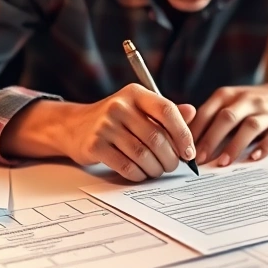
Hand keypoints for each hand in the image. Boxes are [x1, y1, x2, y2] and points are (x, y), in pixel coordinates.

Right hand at [1, 84, 195, 181]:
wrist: (74, 126)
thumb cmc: (116, 119)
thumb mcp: (140, 108)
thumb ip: (166, 111)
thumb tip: (193, 113)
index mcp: (135, 93)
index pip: (167, 111)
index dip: (183, 134)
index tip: (189, 152)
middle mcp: (119, 106)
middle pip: (156, 138)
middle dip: (170, 158)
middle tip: (173, 165)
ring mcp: (105, 126)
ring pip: (142, 155)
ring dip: (155, 168)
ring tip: (158, 170)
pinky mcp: (95, 145)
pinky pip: (126, 166)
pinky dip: (139, 174)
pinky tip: (141, 173)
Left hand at [189, 64, 267, 165]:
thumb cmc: (255, 103)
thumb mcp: (233, 102)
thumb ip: (213, 117)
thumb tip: (186, 142)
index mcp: (229, 95)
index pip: (207, 111)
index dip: (195, 130)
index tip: (184, 148)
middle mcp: (247, 100)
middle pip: (226, 118)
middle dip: (211, 139)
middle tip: (199, 159)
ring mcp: (267, 111)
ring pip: (249, 126)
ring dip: (234, 145)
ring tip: (222, 163)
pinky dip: (263, 147)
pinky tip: (253, 158)